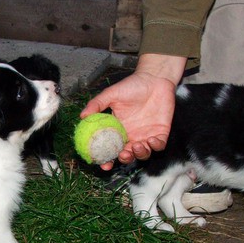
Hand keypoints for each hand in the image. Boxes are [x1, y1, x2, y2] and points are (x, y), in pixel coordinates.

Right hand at [80, 54, 185, 168]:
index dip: (107, 159)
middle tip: (122, 155)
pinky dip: (155, 146)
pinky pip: (159, 146)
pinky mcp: (161, 133)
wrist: (154, 78)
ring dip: (139, 154)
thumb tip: (82, 116)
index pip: (111, 148)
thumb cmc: (132, 85)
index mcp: (118, 129)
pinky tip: (152, 140)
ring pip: (143, 154)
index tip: (103, 163)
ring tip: (137, 145)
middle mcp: (131, 135)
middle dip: (124, 159)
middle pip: (127, 155)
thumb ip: (97, 105)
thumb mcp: (111, 94)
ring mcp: (146, 135)